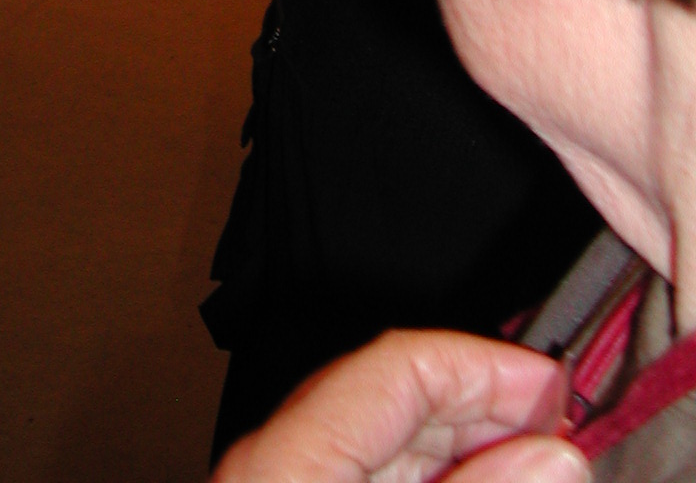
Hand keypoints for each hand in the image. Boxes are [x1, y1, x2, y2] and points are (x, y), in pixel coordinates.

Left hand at [213, 330, 587, 482]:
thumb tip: (549, 455)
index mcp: (284, 457)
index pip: (395, 362)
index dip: (482, 362)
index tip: (552, 383)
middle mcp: (275, 461)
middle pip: (391, 393)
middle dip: (482, 401)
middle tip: (559, 425)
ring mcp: (280, 480)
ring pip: (384, 436)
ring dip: (464, 439)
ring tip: (535, 458)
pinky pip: (370, 469)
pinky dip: (432, 471)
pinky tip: (478, 479)